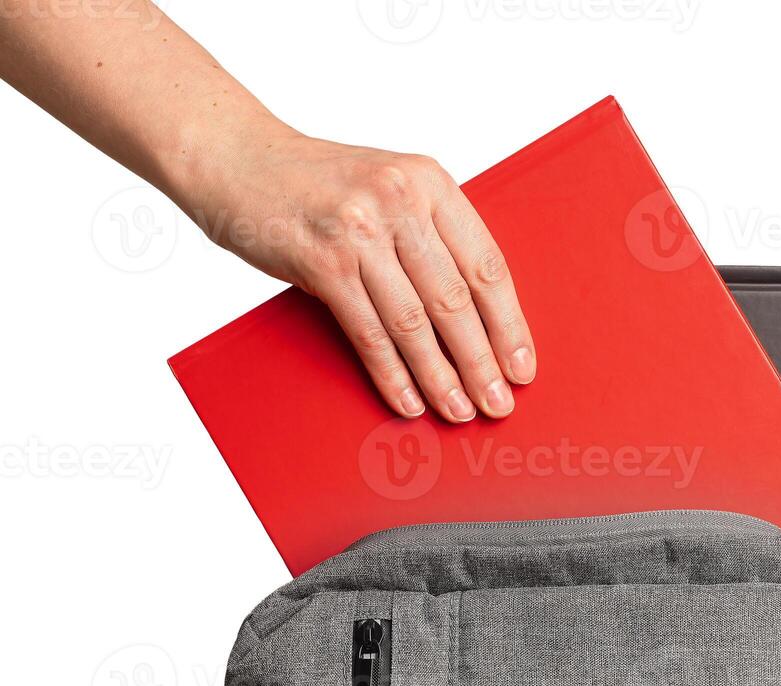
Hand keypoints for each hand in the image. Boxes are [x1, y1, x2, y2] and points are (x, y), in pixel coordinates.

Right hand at [189, 130, 535, 421]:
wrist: (236, 158)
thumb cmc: (319, 183)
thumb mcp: (389, 188)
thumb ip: (430, 236)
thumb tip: (478, 318)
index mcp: (430, 183)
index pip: (486, 265)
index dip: (509, 324)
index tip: (522, 366)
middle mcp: (400, 201)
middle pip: (456, 300)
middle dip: (482, 361)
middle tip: (499, 402)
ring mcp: (360, 231)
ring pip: (415, 322)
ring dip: (441, 377)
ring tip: (461, 411)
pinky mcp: (322, 262)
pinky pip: (369, 332)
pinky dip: (393, 374)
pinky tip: (409, 401)